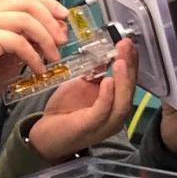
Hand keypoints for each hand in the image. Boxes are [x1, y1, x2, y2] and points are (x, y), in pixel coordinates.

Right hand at [0, 0, 67, 105]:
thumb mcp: (12, 51)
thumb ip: (30, 37)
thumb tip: (57, 30)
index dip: (49, 4)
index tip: (64, 17)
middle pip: (28, 3)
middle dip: (51, 20)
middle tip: (62, 39)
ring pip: (26, 20)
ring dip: (45, 39)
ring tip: (54, 57)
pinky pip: (18, 42)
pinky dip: (33, 56)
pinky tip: (38, 68)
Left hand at [28, 40, 137, 162]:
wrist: (45, 134)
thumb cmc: (65, 111)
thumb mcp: (82, 86)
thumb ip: (95, 73)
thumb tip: (105, 53)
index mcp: (115, 104)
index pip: (129, 81)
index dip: (131, 61)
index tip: (128, 43)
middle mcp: (115, 115)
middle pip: (130, 90)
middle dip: (129, 67)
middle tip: (126, 46)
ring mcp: (104, 124)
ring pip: (122, 103)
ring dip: (123, 81)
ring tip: (120, 61)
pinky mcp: (89, 128)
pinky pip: (102, 112)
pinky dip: (106, 97)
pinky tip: (106, 81)